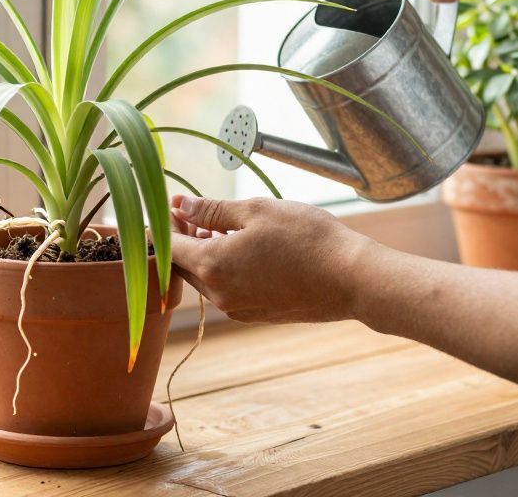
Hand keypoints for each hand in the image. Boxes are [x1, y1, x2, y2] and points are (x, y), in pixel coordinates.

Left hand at [169, 195, 375, 323]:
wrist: (352, 279)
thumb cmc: (307, 238)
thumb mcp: (256, 211)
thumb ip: (212, 209)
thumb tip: (180, 204)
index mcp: (212, 266)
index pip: (169, 246)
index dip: (166, 222)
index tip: (173, 204)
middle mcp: (219, 294)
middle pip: (184, 264)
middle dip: (184, 236)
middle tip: (197, 211)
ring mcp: (238, 308)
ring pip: (206, 278)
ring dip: (206, 252)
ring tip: (224, 226)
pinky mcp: (256, 314)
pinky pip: (227, 289)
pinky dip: (225, 268)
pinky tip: (245, 248)